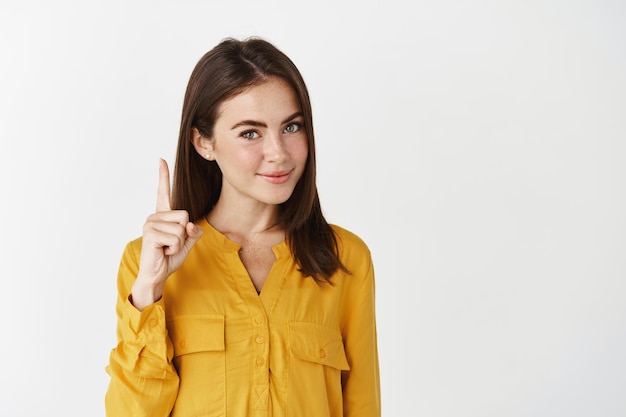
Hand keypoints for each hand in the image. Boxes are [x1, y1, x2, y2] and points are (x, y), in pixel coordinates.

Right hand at [131, 159, 202, 309]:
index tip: (161, 160)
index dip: (163, 176)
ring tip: (166, 248)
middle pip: (185, 215)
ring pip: (181, 228)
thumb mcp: (187, 242)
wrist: (157, 274)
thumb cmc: (169, 257)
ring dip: (179, 243)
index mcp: (163, 216)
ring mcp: (151, 224)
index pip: (163, 192)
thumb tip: (191, 225)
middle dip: (184, 234)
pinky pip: (176, 237)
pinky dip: (174, 248)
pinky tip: (163, 251)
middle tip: (171, 244)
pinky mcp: (150, 233)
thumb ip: (193, 231)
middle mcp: (155, 216)